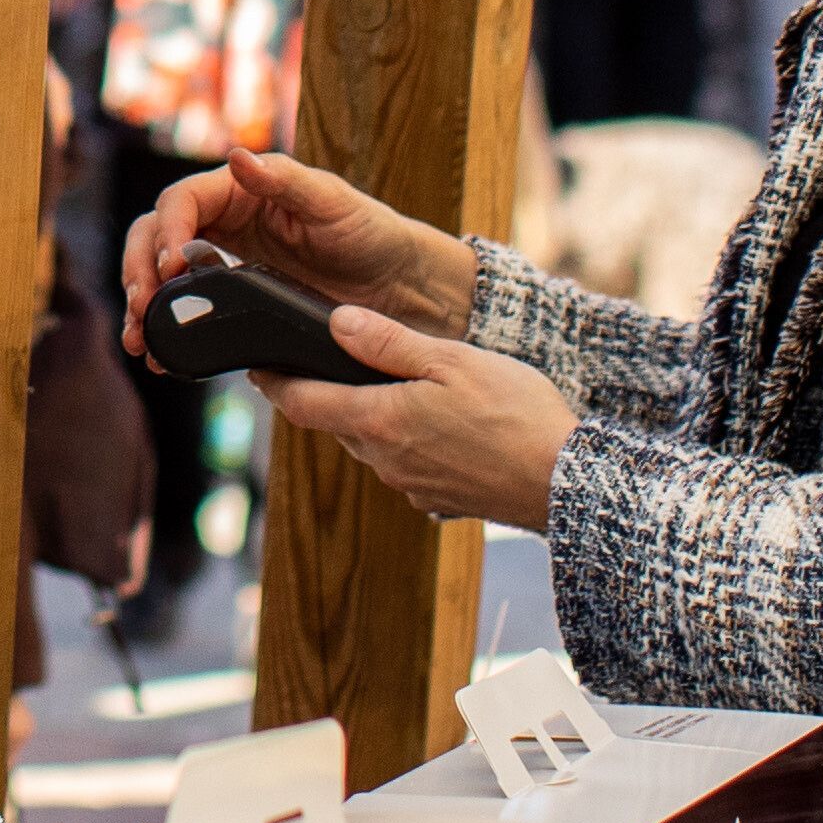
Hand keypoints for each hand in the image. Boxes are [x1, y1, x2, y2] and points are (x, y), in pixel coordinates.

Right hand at [120, 148, 476, 342]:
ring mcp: (227, 265)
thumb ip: (285, 182)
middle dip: (140, 269)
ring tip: (140, 339)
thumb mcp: (334, 203)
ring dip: (144, 305)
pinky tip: (163, 359)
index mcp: (240, 190)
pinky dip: (171, 333)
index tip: (170, 268)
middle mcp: (225, 224)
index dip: (165, 233)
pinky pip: (192, 313)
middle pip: (156, 237)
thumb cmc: (372, 232)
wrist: (402, 289)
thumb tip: (238, 157)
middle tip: (143, 306)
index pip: (180, 202)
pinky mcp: (236, 303)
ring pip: (163, 277)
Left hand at [252, 316, 580, 532]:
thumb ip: (389, 343)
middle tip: (321, 363)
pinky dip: (403, 441)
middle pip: (335, 423)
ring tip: (383, 387)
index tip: (257, 368)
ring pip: (369, 444)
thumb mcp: (451, 361)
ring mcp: (410, 485)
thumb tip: (335, 323)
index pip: (303, 403)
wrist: (564, 482)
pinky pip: (403, 464)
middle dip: (325, 395)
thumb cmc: (514, 414)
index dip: (275, 383)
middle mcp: (384, 460)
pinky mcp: (436, 499)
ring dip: (368, 417)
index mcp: (378, 421)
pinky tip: (433, 424)